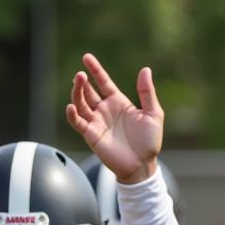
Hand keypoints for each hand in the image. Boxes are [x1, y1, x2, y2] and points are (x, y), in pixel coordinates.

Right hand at [66, 55, 162, 182]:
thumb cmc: (149, 142)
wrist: (142, 166)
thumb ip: (147, 93)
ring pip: (80, 104)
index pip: (103, 82)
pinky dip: (72, 114)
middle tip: (80, 74)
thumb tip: (145, 69)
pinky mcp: (91, 135)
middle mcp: (105, 110)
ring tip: (77, 83)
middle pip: (88, 91)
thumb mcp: (153, 114)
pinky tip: (71, 107)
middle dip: (82, 82)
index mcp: (118, 102)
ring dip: (77, 93)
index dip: (95, 70)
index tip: (87, 57)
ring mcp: (97, 122)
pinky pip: (78, 122)